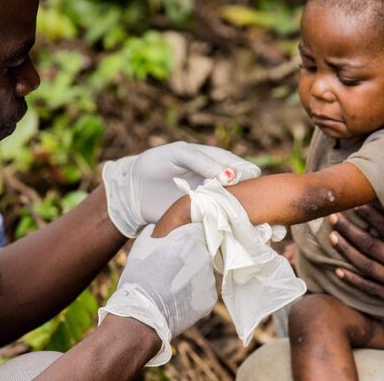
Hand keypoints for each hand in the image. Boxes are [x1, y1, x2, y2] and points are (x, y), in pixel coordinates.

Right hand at [98, 223, 216, 365]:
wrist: (141, 316)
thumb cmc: (139, 278)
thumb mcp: (141, 247)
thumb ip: (152, 233)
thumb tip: (155, 228)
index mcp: (190, 238)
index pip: (196, 231)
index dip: (187, 238)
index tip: (177, 247)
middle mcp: (205, 256)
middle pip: (202, 252)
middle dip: (191, 258)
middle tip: (173, 270)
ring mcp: (210, 278)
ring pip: (204, 273)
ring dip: (194, 277)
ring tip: (173, 287)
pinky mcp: (210, 298)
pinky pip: (204, 291)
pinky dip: (195, 295)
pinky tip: (179, 299)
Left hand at [103, 141, 259, 236]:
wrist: (134, 190)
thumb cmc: (157, 164)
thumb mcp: (180, 154)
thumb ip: (203, 162)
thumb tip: (231, 177)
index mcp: (218, 162)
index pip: (243, 168)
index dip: (248, 176)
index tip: (242, 184)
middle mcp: (220, 183)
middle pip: (246, 190)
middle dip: (249, 197)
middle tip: (244, 204)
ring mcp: (214, 203)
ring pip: (238, 208)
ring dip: (241, 213)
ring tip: (240, 217)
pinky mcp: (205, 221)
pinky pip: (222, 224)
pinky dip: (228, 226)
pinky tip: (229, 228)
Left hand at [330, 186, 383, 357]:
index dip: (371, 215)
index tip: (355, 202)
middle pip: (370, 245)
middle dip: (349, 229)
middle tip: (332, 215)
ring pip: (365, 266)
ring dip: (346, 250)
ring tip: (331, 236)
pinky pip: (369, 289)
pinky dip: (352, 281)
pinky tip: (337, 272)